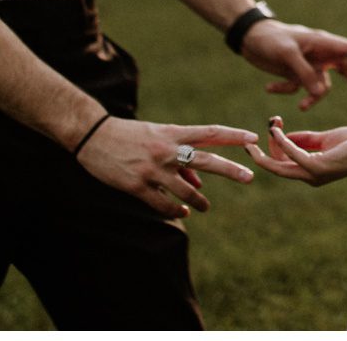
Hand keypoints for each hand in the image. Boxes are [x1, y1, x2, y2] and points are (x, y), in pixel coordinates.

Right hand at [74, 117, 257, 218]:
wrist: (93, 135)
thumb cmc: (130, 136)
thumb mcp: (157, 138)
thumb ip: (180, 157)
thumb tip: (198, 183)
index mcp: (173, 133)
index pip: (210, 133)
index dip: (232, 135)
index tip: (253, 137)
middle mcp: (167, 150)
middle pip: (206, 160)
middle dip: (230, 169)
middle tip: (250, 177)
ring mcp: (152, 169)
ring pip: (186, 190)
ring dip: (199, 201)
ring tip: (205, 207)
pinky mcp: (137, 186)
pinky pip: (163, 204)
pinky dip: (175, 210)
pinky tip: (181, 212)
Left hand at [243, 20, 346, 110]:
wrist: (249, 38)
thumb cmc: (270, 39)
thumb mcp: (287, 54)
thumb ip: (305, 73)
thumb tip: (319, 93)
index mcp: (324, 43)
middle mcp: (321, 54)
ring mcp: (310, 65)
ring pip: (323, 86)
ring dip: (312, 98)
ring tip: (302, 107)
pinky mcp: (297, 74)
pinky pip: (301, 88)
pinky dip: (287, 90)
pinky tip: (269, 88)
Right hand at [244, 117, 346, 186]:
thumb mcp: (324, 140)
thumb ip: (305, 139)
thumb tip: (283, 136)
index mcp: (311, 172)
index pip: (283, 162)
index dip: (275, 144)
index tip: (275, 124)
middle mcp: (309, 177)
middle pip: (276, 167)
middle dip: (262, 153)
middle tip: (256, 136)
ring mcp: (312, 175)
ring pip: (279, 167)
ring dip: (267, 150)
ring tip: (260, 133)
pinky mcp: (317, 167)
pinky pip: (292, 156)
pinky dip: (281, 143)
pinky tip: (276, 130)